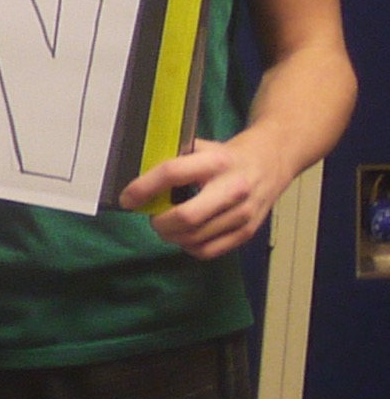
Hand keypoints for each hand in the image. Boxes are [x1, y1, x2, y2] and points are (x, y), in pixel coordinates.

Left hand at [122, 135, 289, 258]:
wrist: (271, 162)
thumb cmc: (226, 156)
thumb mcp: (201, 147)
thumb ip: (173, 161)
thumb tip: (136, 183)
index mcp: (216, 162)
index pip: (172, 173)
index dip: (143, 188)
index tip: (127, 199)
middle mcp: (233, 188)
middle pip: (185, 216)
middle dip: (159, 222)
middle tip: (152, 218)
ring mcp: (243, 213)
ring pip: (194, 237)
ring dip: (171, 236)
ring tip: (168, 226)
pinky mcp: (248, 232)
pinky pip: (208, 250)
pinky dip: (189, 247)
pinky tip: (186, 236)